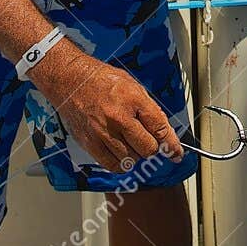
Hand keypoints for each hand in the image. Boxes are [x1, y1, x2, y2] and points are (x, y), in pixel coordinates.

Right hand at [30, 45, 182, 170]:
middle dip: (151, 146)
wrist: (70, 80)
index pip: (159, 128)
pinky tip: (119, 150)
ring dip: (135, 154)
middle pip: (147, 149)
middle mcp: (118, 118)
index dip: (171, 144)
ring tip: (128, 139)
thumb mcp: (132, 85)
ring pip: (131, 159)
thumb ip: (149, 109)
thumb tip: (164, 132)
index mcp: (132, 99)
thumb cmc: (101, 80)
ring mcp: (103, 132)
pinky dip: (120, 162)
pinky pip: (112, 165)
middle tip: (146, 139)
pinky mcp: (90, 143)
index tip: (176, 154)